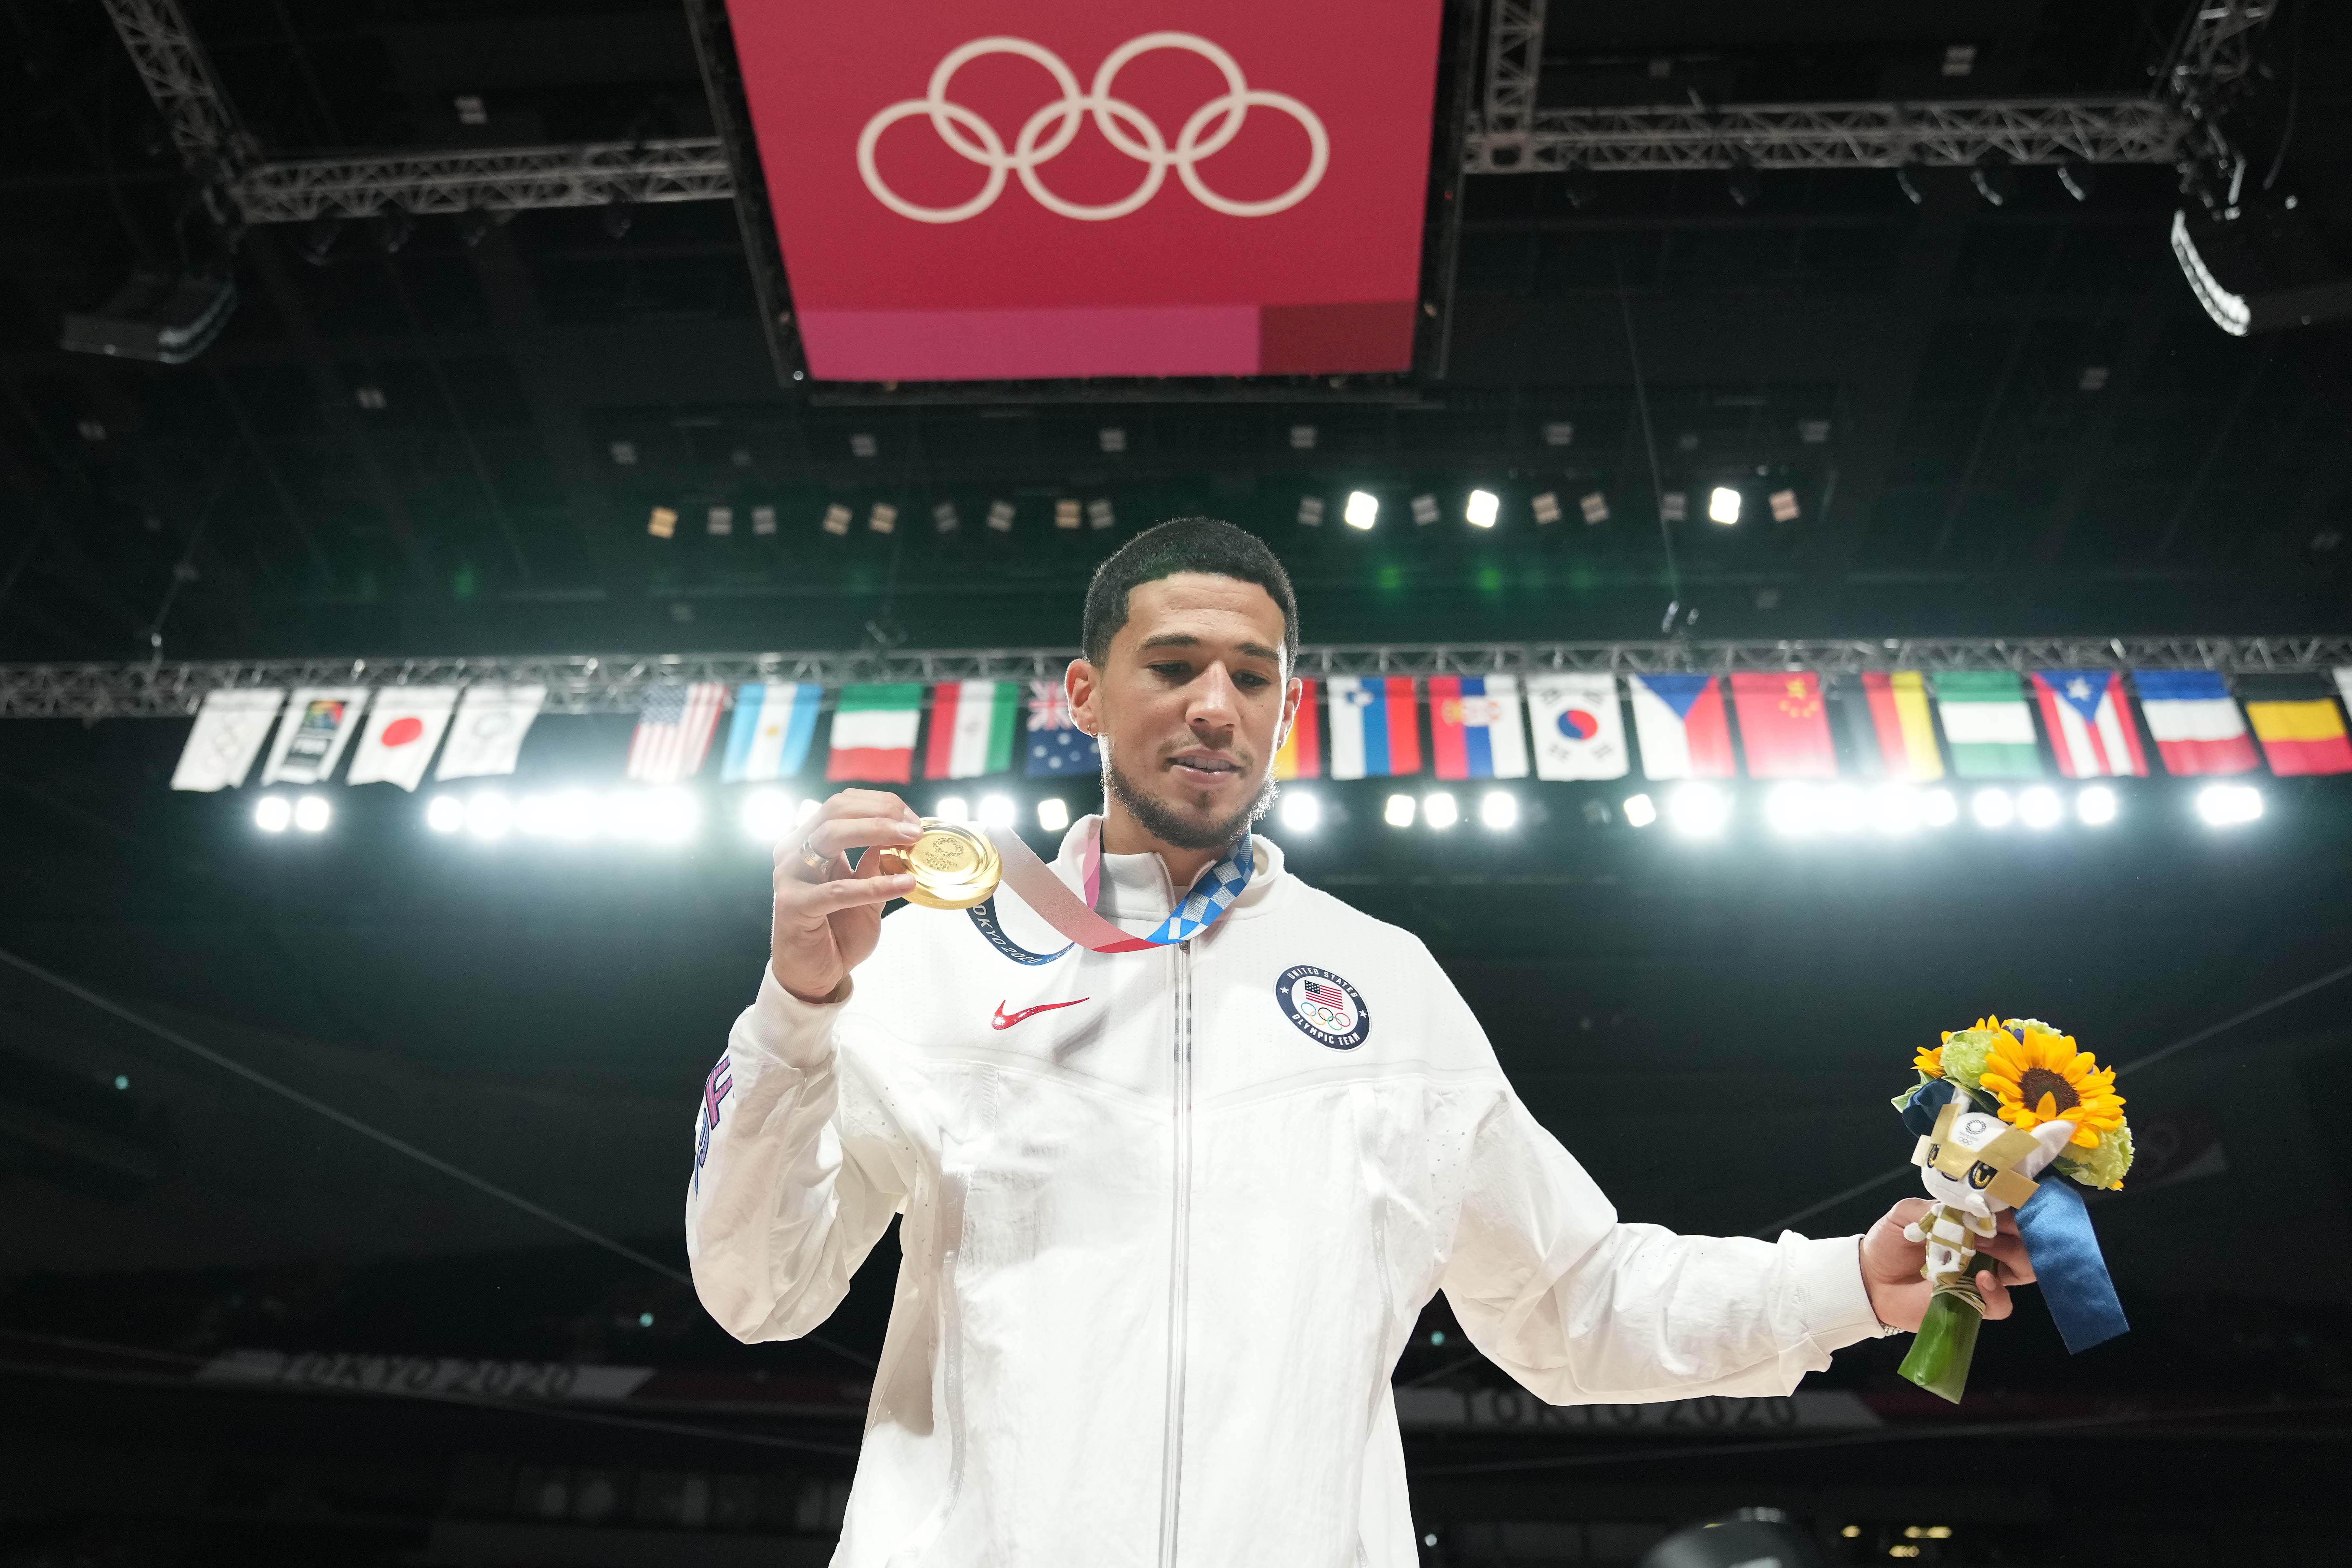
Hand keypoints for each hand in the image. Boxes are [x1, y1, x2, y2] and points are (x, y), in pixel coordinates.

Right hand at [769, 789, 921, 1003]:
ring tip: (911, 842)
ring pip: (831, 836)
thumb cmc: (836, 930)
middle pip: (836, 810)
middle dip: (881, 812)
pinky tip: (904, 884)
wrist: (814, 973)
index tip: (913, 819)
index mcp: (808, 841)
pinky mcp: (793, 905)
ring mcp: (789, 875)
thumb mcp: (863, 890)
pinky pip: (839, 889)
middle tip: (915, 828)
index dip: (881, 804)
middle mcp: (794, 851)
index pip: (842, 803)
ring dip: (877, 833)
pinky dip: (875, 885)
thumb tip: (899, 832)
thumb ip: (874, 862)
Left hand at [1858, 1198, 2037, 1332]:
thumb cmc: (1891, 1242)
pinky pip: (2002, 1304)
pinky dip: (1997, 1292)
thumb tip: (1964, 1207)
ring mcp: (1983, 1276)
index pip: (2009, 1213)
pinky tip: (1982, 1278)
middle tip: (1995, 1225)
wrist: (1871, 1278)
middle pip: (2027, 1239)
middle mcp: (1986, 1249)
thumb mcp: (1907, 1213)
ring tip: (1983, 1247)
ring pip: (2024, 1269)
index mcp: (1973, 1224)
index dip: (2015, 1205)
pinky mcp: (1974, 1302)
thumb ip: (1935, 1207)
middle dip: (2021, 1229)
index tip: (2008, 1200)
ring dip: (2013, 1254)